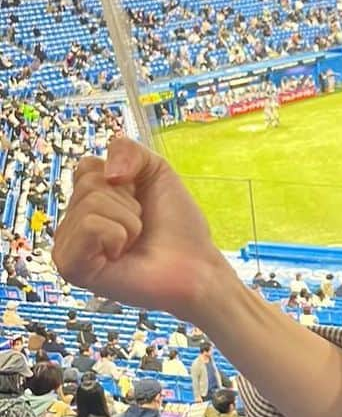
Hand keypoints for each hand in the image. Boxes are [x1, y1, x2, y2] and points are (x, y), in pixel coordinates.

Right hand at [52, 136, 229, 322]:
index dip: (124, 177)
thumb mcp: (156, 170)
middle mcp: (73, 225)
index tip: (139, 201)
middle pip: (88, 183)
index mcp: (86, 204)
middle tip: (140, 228)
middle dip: (127, 201)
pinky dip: (117, 234)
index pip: (86, 166)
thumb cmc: (177, 225)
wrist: (196, 266)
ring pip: (89, 203)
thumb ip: (127, 149)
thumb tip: (107, 173)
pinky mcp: (72, 268)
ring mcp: (69, 247)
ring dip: (127, 220)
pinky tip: (122, 255)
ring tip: (135, 242)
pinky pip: (89, 225)